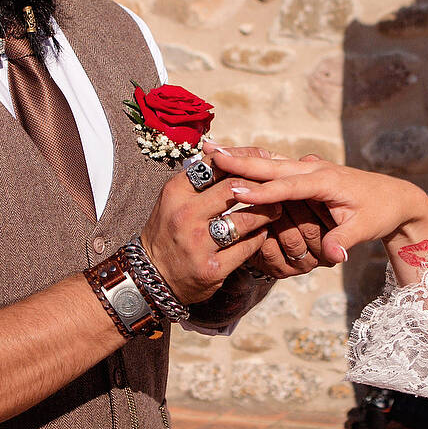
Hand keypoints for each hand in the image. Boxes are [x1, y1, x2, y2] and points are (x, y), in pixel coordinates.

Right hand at [139, 170, 282, 304]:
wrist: (152, 276)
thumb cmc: (167, 231)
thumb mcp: (174, 199)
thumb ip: (198, 179)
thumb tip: (225, 151)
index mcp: (176, 192)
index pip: (215, 165)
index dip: (241, 162)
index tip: (257, 167)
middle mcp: (185, 215)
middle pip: (234, 187)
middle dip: (260, 186)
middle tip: (274, 188)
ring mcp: (198, 243)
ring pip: (245, 219)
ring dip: (267, 213)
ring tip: (275, 210)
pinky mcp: (211, 269)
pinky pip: (246, 248)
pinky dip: (259, 238)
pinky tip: (263, 234)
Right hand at [212, 150, 427, 264]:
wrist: (394, 197)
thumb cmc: (379, 212)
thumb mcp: (366, 229)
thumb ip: (345, 240)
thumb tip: (333, 256)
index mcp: (326, 180)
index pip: (288, 186)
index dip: (261, 191)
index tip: (235, 191)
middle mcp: (314, 169)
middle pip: (272, 165)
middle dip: (241, 161)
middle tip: (210, 152)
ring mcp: (309, 168)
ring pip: (270, 161)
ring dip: (242, 156)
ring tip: (212, 149)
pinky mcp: (307, 172)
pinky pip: (276, 165)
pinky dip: (253, 161)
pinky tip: (233, 158)